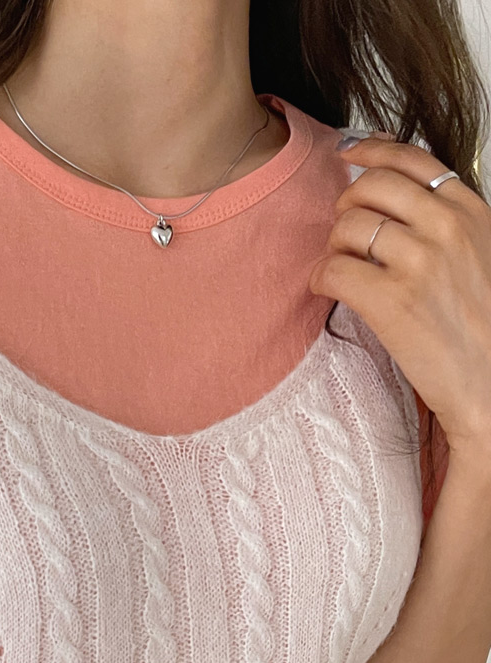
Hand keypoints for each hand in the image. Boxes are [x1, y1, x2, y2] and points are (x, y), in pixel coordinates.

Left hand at [308, 130, 490, 458]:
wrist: (490, 379)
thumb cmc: (481, 321)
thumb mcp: (479, 250)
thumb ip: (445, 217)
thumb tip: (396, 185)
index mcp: (468, 209)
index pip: (410, 158)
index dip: (370, 151)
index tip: (348, 155)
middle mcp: (445, 226)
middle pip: (369, 187)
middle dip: (346, 207)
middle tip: (346, 234)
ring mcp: (419, 262)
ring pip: (347, 227)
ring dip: (333, 247)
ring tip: (343, 268)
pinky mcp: (391, 300)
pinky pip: (332, 269)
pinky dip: (320, 278)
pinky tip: (326, 289)